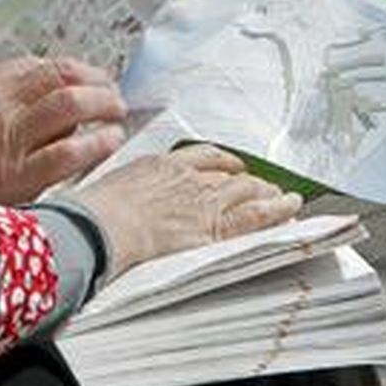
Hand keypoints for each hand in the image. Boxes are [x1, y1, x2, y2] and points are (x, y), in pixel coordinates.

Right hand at [0, 54, 126, 206]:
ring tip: (116, 109)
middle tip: (108, 87)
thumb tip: (35, 92)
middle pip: (56, 78)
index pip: (31, 64)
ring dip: (102, 103)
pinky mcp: (17, 180)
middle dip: (93, 79)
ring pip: (68, 106)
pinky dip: (97, 143)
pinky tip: (109, 140)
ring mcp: (4, 144)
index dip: (66, 66)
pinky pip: (68, 153)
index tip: (82, 73)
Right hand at [68, 143, 303, 277]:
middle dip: (247, 179)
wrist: (100, 227)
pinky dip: (279, 210)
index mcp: (158, 165)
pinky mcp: (216, 226)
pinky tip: (291, 208)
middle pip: (227, 173)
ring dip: (268, 192)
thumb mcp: (106, 191)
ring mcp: (203, 199)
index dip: (218, 164)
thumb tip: (110, 204)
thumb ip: (123, 193)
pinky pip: (257, 215)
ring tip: (283, 197)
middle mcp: (186, 177)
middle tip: (260, 184)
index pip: (199, 158)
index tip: (227, 167)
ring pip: (247, 190)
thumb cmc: (93, 214)